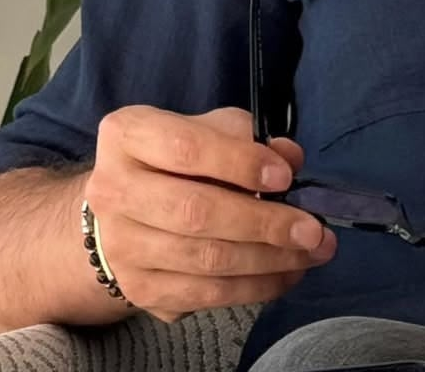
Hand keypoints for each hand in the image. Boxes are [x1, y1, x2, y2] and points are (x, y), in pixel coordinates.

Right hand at [84, 106, 335, 321]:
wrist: (121, 213)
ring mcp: (121, 246)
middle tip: (313, 229)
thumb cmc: (171, 160)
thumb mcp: (203, 129)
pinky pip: (206, 295)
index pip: (185, 148)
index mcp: (126, 136)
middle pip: (195, 212)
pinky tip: (286, 273)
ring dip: (269, 260)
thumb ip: (244, 136)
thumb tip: (289, 157)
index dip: (239, 163)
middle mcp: (112, 191)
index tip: (284, 178)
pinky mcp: (139, 289)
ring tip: (312, 252)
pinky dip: (255, 287)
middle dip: (263, 223)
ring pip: (205, 261)